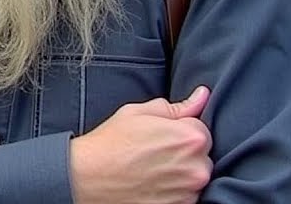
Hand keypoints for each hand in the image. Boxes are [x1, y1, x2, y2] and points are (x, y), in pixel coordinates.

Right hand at [70, 85, 212, 203]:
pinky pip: (187, 194)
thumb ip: (175, 106)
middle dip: (184, 151)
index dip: (178, 128)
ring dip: (181, 171)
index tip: (159, 134)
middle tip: (153, 151)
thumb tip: (201, 95)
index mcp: (191, 137)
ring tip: (151, 167)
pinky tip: (152, 181)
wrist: (88, 177)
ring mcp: (190, 191)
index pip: (200, 127)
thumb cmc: (110, 143)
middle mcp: (197, 167)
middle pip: (201, 154)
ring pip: (195, 175)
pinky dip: (174, 188)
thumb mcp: (138, 112)